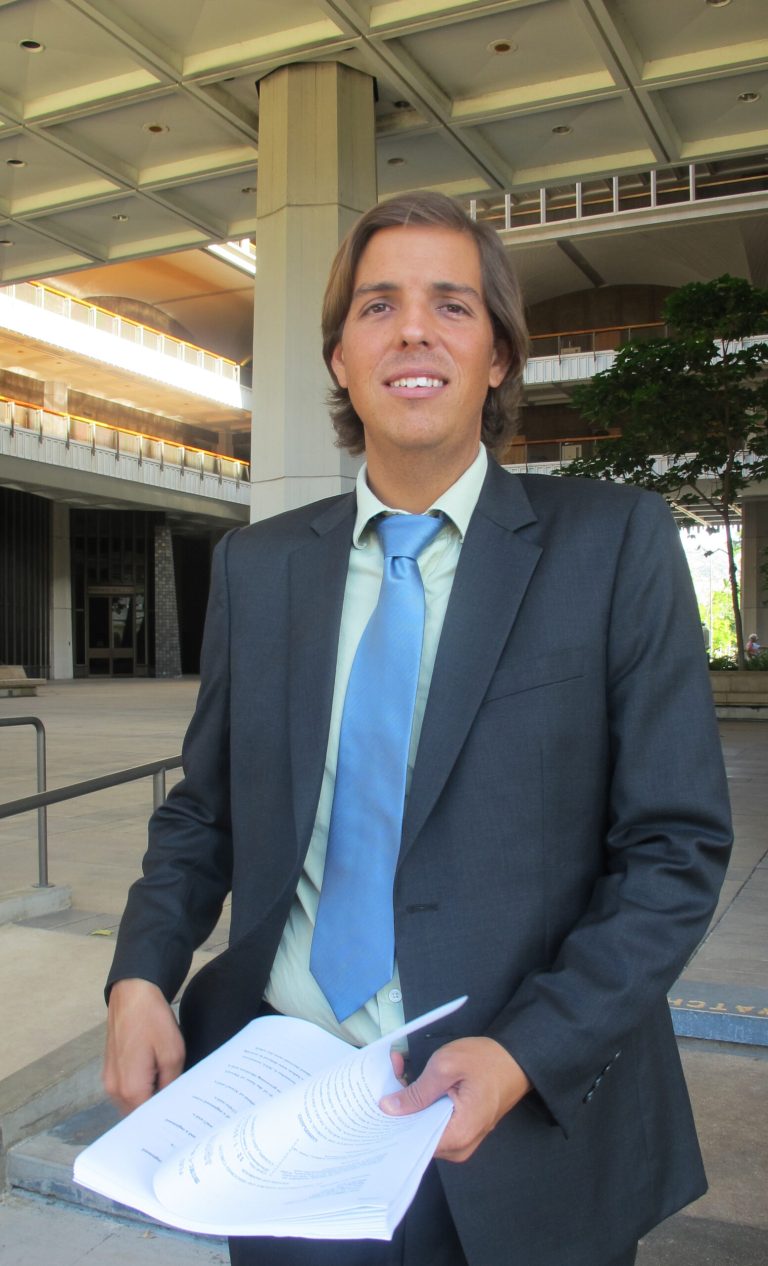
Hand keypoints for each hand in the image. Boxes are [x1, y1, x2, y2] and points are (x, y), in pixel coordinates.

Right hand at [103, 978, 184, 1113]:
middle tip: (179, 1110)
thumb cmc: (152, 1020)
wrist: (132, 993)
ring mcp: (109, 1080)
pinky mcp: (109, 1070)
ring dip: (147, 1101)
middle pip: (137, 1115)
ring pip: (130, 1104)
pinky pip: (125, 1091)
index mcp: (130, 1088)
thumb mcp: (173, 1052)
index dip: (164, 1122)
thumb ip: (171, 1083)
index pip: (147, 1121)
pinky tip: (157, 1081)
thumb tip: (171, 1102)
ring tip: (170, 1094)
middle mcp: (114, 1090)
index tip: (180, 1120)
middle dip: (155, 1114)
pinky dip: (140, 1091)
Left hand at [381, 1037, 530, 1161]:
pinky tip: (415, 1081)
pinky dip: (423, 1103)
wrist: (517, 1059)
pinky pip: (435, 1122)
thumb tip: (389, 1109)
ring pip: (424, 1126)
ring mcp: (462, 1140)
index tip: (377, 1098)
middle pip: (416, 1134)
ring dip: (411, 1101)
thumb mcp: (446, 1066)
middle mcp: (459, 1147)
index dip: (393, 1120)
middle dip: (400, 1105)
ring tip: (401, 1071)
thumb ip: (417, 1091)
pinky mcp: (463, 1129)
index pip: (412, 1141)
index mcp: (456, 1136)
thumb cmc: (485, 1061)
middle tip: (391, 1073)